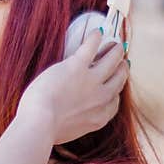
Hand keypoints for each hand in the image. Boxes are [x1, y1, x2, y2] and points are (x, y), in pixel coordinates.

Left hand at [16, 28, 128, 145]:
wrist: (41, 123)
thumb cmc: (47, 131)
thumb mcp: (69, 131)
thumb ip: (77, 122)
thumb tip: (70, 116)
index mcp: (100, 117)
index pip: (116, 101)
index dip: (117, 89)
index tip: (117, 83)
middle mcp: (101, 98)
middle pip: (118, 79)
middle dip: (122, 68)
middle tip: (123, 61)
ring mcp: (92, 81)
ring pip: (111, 61)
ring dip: (115, 51)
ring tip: (116, 44)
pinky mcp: (77, 66)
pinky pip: (91, 48)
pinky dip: (95, 39)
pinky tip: (97, 32)